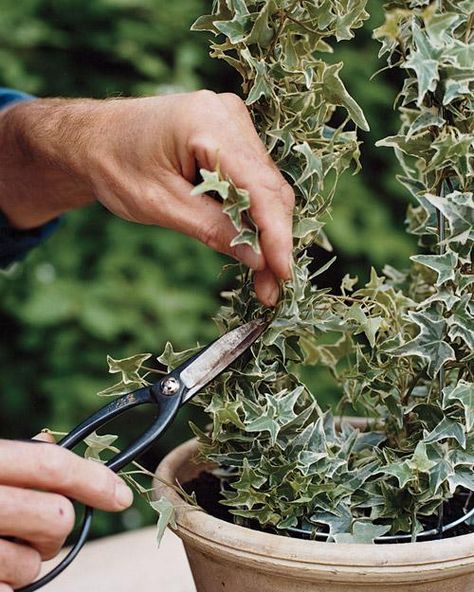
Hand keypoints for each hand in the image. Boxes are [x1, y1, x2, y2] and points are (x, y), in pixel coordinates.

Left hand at [0, 92, 293, 305]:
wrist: (94, 139)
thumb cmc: (115, 166)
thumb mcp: (160, 204)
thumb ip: (212, 229)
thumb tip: (258, 259)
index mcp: (208, 123)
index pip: (258, 187)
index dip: (276, 235)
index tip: (283, 274)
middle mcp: (229, 116)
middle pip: (269, 187)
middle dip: (273, 240)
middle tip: (271, 287)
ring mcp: (233, 123)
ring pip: (266, 186)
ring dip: (266, 231)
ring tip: (263, 275)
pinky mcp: (231, 136)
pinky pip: (253, 180)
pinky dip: (254, 214)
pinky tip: (251, 243)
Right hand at [0, 435, 132, 589]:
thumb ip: (16, 458)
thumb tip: (51, 442)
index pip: (52, 466)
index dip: (94, 480)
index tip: (120, 494)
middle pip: (58, 517)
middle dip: (60, 526)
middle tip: (38, 528)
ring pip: (34, 561)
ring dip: (28, 559)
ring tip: (4, 547)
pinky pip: (14, 589)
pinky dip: (10, 583)